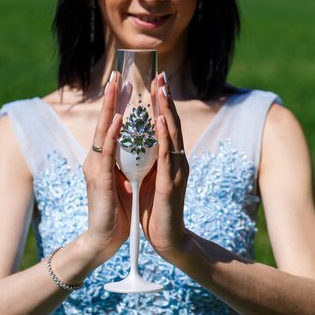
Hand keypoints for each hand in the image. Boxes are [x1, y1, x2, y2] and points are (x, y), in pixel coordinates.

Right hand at [82, 74, 131, 262]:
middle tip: (116, 73)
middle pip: (104, 121)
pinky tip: (119, 119)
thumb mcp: (123, 182)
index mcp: (104, 159)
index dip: (116, 104)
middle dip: (111, 97)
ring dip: (111, 107)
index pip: (110, 125)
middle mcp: (97, 159)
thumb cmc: (117, 212)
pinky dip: (113, 134)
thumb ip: (124, 164)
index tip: (124, 82)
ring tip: (116, 86)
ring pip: (104, 130)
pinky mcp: (101, 180)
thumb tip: (136, 148)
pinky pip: (107, 152)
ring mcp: (97, 168)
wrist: (104, 241)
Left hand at [139, 73, 189, 258]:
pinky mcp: (171, 183)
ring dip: (166, 109)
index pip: (166, 124)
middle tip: (160, 74)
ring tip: (161, 88)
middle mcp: (176, 160)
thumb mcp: (150, 178)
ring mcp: (176, 170)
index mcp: (170, 158)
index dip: (162, 102)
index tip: (156, 80)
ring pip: (172, 133)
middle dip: (165, 97)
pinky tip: (161, 120)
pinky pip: (166, 155)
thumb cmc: (155, 209)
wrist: (166, 240)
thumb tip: (137, 142)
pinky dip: (165, 135)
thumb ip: (148, 160)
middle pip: (173, 122)